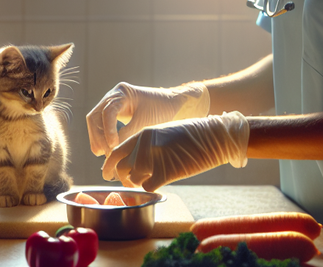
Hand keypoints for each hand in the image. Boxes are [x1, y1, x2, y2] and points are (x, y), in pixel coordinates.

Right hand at [86, 82, 210, 155]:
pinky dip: (103, 137)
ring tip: (105, 154)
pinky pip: (102, 125)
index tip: (113, 145)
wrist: (174, 104)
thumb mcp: (145, 123)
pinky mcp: (115, 113)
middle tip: (104, 153)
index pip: (108, 111)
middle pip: (95, 116)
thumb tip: (110, 152)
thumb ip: (127, 134)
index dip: (108, 130)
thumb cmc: (162, 110)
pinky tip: (108, 149)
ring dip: (98, 138)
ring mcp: (113, 104)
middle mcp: (114, 96)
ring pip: (96, 121)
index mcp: (122, 92)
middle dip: (98, 135)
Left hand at [101, 112, 248, 190]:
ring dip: (139, 184)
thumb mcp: (164, 132)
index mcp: (143, 134)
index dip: (109, 166)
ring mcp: (154, 159)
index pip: (116, 152)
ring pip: (134, 180)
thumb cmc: (192, 134)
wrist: (215, 135)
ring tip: (151, 180)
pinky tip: (160, 184)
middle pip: (121, 168)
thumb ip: (147, 144)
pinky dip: (152, 189)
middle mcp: (145, 145)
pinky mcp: (166, 172)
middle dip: (123, 178)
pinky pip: (148, 188)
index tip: (108, 174)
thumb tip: (132, 161)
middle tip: (131, 182)